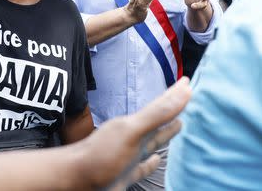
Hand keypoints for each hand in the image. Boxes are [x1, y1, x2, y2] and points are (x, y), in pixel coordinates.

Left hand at [74, 78, 190, 189]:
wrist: (73, 180)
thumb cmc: (100, 156)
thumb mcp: (132, 131)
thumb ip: (157, 114)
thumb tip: (185, 89)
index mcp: (134, 126)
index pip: (160, 106)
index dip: (174, 94)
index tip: (188, 80)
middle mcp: (132, 138)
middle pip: (157, 121)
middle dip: (171, 111)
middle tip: (185, 98)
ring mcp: (128, 156)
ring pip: (152, 142)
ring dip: (164, 134)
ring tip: (178, 125)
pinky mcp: (124, 175)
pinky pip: (142, 167)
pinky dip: (151, 164)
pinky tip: (156, 162)